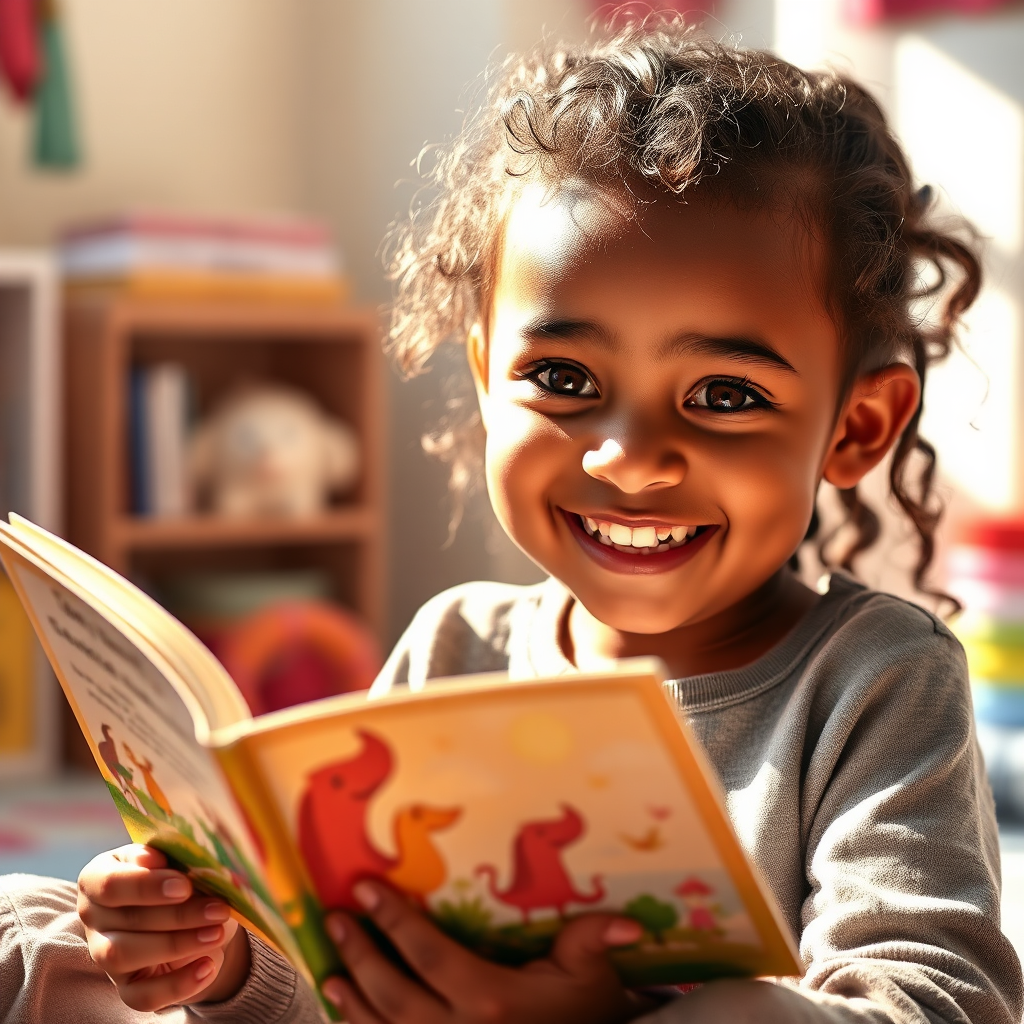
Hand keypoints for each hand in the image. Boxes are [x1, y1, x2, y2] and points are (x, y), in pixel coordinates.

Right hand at [77, 844, 250, 1011]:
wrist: (197, 912)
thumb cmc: (181, 876)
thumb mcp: (177, 859)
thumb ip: (168, 856)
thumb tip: (154, 858)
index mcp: (99, 876)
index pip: (110, 884)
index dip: (146, 886)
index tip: (185, 886)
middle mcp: (94, 916)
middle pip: (127, 920)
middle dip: (178, 916)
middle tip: (219, 909)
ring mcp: (104, 954)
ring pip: (127, 957)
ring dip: (178, 945)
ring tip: (216, 933)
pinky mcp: (125, 987)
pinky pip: (143, 996)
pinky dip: (179, 984)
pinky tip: (209, 965)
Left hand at [321, 881, 651, 1023]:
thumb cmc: (587, 1017)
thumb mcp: (591, 974)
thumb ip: (595, 939)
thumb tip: (630, 925)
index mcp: (491, 1001)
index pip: (426, 954)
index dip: (391, 921)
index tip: (365, 891)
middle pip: (391, 993)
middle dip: (359, 953)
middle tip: (336, 921)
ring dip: (351, 1002)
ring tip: (332, 972)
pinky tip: (351, 1019)